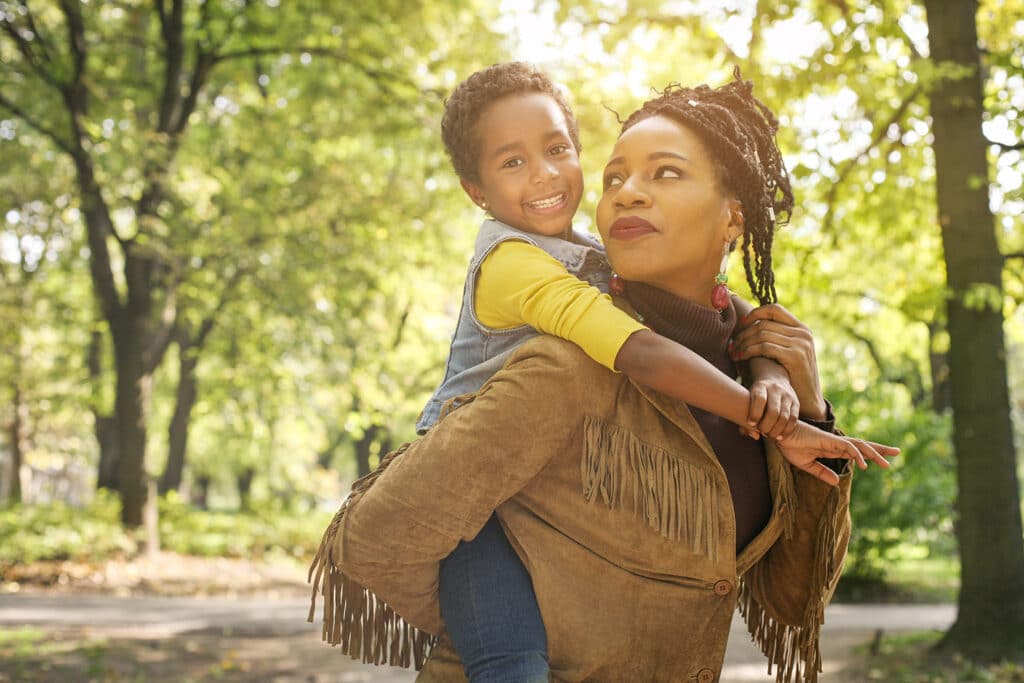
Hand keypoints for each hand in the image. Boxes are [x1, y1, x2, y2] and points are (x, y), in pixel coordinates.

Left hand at [733, 304, 826, 420]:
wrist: (808, 400)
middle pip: (764, 324)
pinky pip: (765, 347)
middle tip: (732, 344)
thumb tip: (749, 325)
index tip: (741, 324)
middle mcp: (803, 333)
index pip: (774, 309)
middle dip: (744, 333)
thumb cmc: (792, 377)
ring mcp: (801, 344)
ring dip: (743, 343)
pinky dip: (749, 351)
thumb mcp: (788, 353)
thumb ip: (777, 338)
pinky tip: (740, 358)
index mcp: (802, 329)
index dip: (755, 314)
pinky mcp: (795, 356)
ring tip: (734, 353)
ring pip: (762, 334)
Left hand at [745, 376, 799, 440]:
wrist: (775, 379)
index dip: (755, 413)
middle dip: (766, 426)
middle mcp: (775, 389)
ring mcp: (787, 396)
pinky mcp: (796, 403)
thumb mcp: (748, 399)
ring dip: (776, 430)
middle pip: (773, 411)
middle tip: (762, 432)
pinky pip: (793, 419)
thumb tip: (755, 436)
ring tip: (770, 435)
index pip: (759, 399)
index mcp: (761, 386)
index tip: (751, 423)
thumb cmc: (756, 395)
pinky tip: (780, 436)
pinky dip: (787, 430)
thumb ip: (744, 418)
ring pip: (784, 417)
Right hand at [777, 421, 899, 485]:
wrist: (780, 436)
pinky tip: (864, 466)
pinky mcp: (829, 440)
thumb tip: (837, 482)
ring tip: (887, 464)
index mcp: (833, 448)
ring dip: (874, 453)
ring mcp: (834, 441)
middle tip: (898, 452)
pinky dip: (858, 455)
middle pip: (863, 445)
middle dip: (880, 449)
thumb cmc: (790, 446)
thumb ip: (822, 473)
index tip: (884, 458)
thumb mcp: (808, 465)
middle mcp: (837, 443)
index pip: (857, 450)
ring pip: (860, 446)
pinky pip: (847, 448)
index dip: (870, 453)